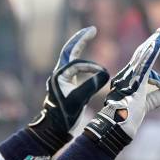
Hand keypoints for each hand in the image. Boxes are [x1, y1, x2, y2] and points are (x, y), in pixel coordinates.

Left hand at [27, 26, 109, 150]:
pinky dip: (82, 62)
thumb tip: (105, 73)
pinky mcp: (65, 86)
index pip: (77, 63)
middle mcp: (58, 75)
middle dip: (80, 39)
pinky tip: (88, 60)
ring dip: (79, 47)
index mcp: (59, 76)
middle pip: (69, 51)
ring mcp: (61, 80)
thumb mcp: (79, 100)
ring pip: (70, 58)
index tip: (103, 74)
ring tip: (89, 35)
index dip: (92, 67)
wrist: (54, 130)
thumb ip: (91, 85)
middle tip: (92, 30)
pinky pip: (73, 68)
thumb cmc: (64, 116)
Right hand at [85, 26, 159, 156]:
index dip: (150, 51)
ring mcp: (129, 78)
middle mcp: (126, 76)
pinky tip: (158, 42)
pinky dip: (152, 53)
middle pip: (142, 55)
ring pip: (144, 56)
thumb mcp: (147, 105)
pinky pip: (145, 64)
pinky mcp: (134, 82)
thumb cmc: (128, 119)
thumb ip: (157, 96)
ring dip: (156, 43)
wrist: (118, 126)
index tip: (159, 40)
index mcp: (127, 81)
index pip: (141, 62)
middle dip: (155, 42)